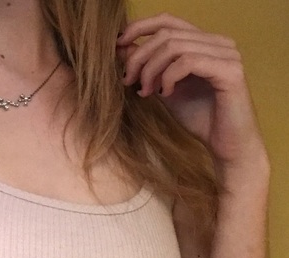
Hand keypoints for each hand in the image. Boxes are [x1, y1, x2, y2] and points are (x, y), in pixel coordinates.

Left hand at [116, 13, 267, 172]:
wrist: (226, 145)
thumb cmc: (199, 118)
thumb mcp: (165, 90)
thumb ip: (149, 69)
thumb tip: (123, 48)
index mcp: (203, 43)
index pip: (168, 21)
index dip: (139, 28)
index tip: (118, 45)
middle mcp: (217, 42)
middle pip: (167, 33)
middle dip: (139, 57)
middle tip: (128, 81)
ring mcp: (226, 54)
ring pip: (174, 46)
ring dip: (151, 69)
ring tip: (145, 92)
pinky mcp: (230, 70)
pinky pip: (188, 62)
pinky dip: (169, 77)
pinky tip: (165, 94)